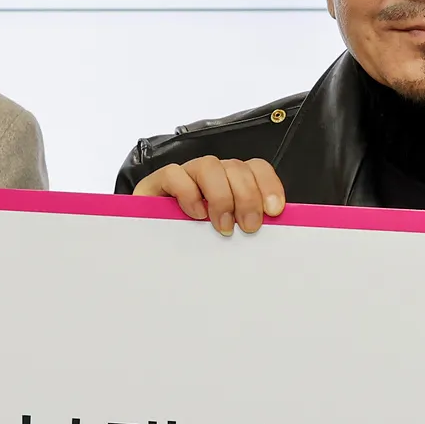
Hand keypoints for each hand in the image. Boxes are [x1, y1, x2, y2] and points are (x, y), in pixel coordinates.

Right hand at [132, 156, 287, 235]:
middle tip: (249, 227)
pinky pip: (174, 174)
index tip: (274, 210)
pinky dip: (188, 192)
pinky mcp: (156, 185)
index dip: (268, 184)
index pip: (255, 168)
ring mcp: (183, 177)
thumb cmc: (192, 248)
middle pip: (235, 167)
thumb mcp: (226, 237)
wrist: (149, 258)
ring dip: (221, 195)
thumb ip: (246, 227)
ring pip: (208, 165)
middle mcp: (209, 177)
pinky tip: (195, 214)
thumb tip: (274, 228)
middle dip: (247, 196)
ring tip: (222, 225)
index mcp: (230, 184)